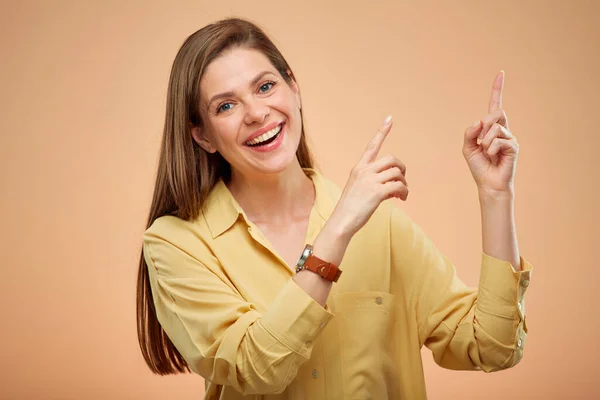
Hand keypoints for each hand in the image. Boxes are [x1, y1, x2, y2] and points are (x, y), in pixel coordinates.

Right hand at [330, 116, 408, 237]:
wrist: (341, 222)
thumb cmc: (349, 209)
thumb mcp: (357, 189)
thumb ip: (372, 182)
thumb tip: (392, 186)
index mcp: (359, 168)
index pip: (372, 146)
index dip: (382, 131)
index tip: (389, 119)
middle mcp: (364, 171)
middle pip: (392, 159)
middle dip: (402, 169)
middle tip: (402, 182)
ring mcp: (370, 181)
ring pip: (398, 173)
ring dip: (404, 183)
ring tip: (401, 195)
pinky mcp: (377, 192)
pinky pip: (399, 186)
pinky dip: (404, 192)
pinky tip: (401, 199)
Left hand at [462, 71, 518, 196]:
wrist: (488, 183)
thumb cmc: (479, 166)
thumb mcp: (467, 148)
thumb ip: (469, 133)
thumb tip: (479, 121)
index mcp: (490, 128)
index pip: (494, 105)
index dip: (497, 89)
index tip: (501, 73)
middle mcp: (502, 129)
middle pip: (495, 112)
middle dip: (484, 125)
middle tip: (481, 142)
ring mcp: (509, 137)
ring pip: (494, 128)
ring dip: (485, 142)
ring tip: (487, 154)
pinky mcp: (513, 146)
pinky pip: (498, 140)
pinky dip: (490, 149)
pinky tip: (493, 157)